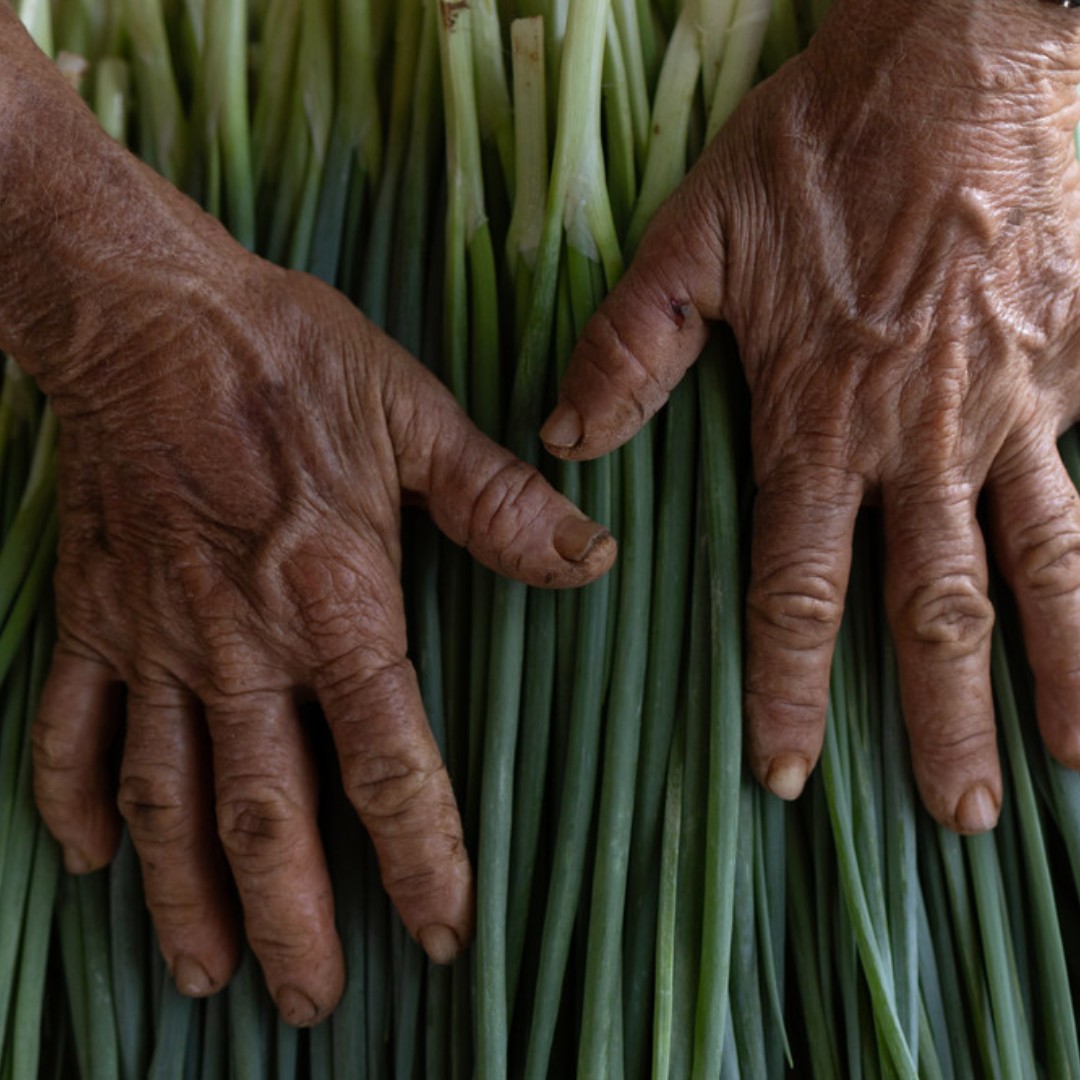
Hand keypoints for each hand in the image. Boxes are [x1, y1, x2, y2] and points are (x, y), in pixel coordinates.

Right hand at [29, 239, 614, 1023]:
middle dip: (293, 915)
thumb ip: (499, 501)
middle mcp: (240, 642)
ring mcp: (155, 635)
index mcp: (334, 600)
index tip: (440, 930)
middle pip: (266, 812)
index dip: (420, 854)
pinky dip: (71, 794)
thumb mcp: (412, 415)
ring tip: (203, 975)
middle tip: (309, 1005)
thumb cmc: (286, 360)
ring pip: (165, 794)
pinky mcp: (95, 612)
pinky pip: (71, 722)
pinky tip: (85, 856)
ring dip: (183, 892)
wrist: (150, 315)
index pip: (386, 759)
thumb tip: (589, 556)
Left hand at [542, 0, 1079, 832]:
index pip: (798, 585)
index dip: (788, 684)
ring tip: (1076, 756)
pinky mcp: (1076, 369)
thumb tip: (565, 436)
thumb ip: (632, 343)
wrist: (963, 51)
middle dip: (944, 720)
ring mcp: (1015, 408)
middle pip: (936, 607)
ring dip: (1062, 666)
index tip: (784, 769)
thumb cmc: (824, 141)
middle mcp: (923, 438)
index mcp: (821, 420)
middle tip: (955, 815)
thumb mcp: (699, 233)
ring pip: (1047, 563)